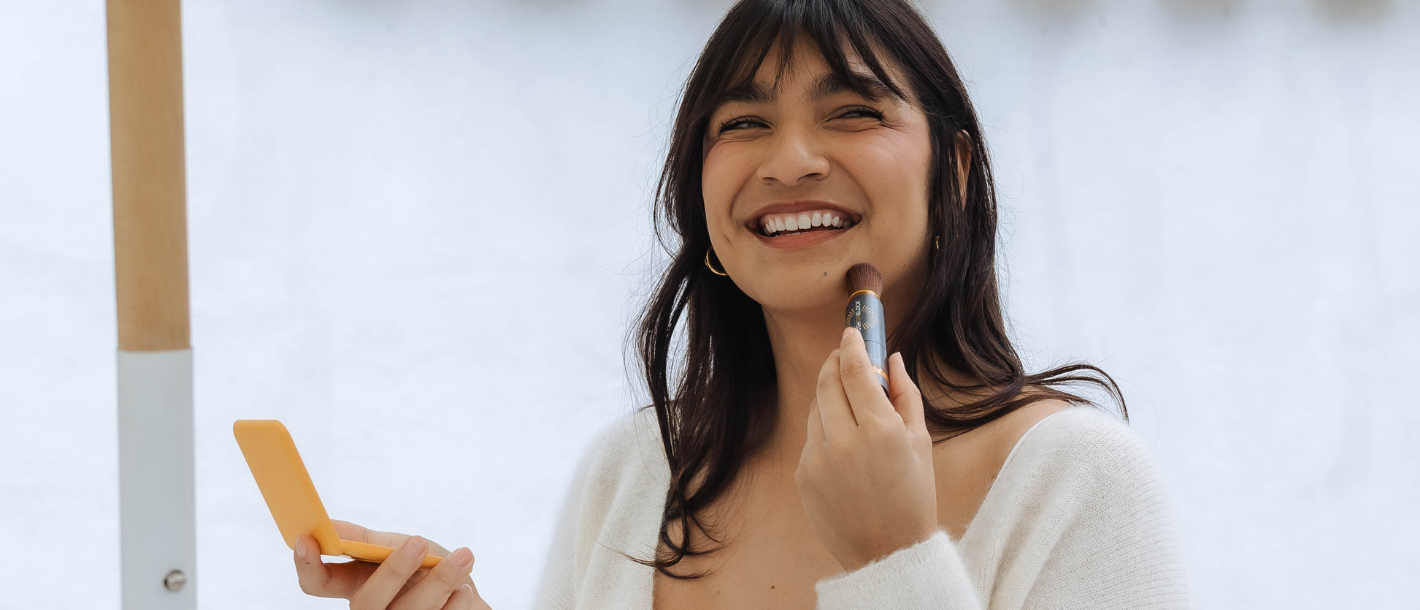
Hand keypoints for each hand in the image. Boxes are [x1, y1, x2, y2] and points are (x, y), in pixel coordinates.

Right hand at [293, 520, 491, 609]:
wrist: (467, 592)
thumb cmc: (428, 566)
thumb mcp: (398, 544)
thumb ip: (367, 539)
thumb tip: (328, 524)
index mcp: (356, 584)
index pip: (318, 583)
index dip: (308, 565)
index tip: (307, 538)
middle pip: (365, 602)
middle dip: (393, 570)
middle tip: (418, 542)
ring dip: (440, 580)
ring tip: (464, 557)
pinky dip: (459, 601)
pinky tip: (465, 589)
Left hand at [794, 327, 938, 571]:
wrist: (887, 553)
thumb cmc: (912, 497)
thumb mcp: (920, 443)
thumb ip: (905, 395)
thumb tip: (892, 358)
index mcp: (880, 430)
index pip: (855, 369)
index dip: (851, 345)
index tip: (851, 332)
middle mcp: (845, 441)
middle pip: (828, 381)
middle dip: (834, 362)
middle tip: (843, 353)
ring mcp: (819, 458)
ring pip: (816, 407)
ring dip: (830, 395)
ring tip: (849, 401)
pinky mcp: (803, 474)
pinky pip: (811, 437)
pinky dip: (825, 428)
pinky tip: (843, 441)